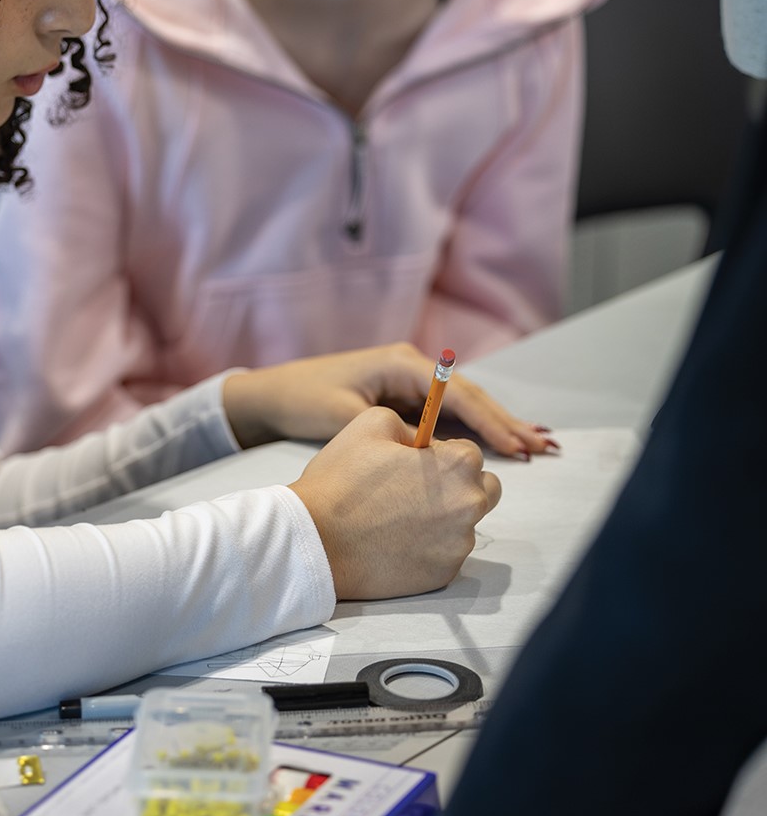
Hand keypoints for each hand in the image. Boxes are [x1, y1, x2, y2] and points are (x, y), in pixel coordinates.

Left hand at [222, 343, 556, 457]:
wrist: (273, 395)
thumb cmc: (304, 400)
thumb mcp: (343, 416)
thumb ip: (389, 431)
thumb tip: (428, 453)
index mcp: (401, 363)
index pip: (458, 393)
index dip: (490, 420)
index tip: (516, 444)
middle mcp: (411, 368)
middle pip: (470, 396)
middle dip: (506, 420)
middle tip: (543, 444)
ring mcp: (409, 384)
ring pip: (464, 406)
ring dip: (497, 426)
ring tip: (536, 445)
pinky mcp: (404, 401)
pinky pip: (447, 417)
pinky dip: (474, 430)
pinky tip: (501, 444)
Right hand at [289, 406, 500, 598]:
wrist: (317, 539)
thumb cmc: (343, 478)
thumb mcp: (372, 422)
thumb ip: (410, 423)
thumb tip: (423, 442)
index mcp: (458, 465)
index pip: (471, 452)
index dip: (441, 454)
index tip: (416, 462)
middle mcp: (470, 505)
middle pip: (483, 488)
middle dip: (458, 484)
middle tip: (416, 488)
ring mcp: (459, 544)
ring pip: (464, 522)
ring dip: (443, 516)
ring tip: (398, 516)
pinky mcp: (444, 574)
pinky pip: (447, 552)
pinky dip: (430, 545)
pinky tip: (396, 540)